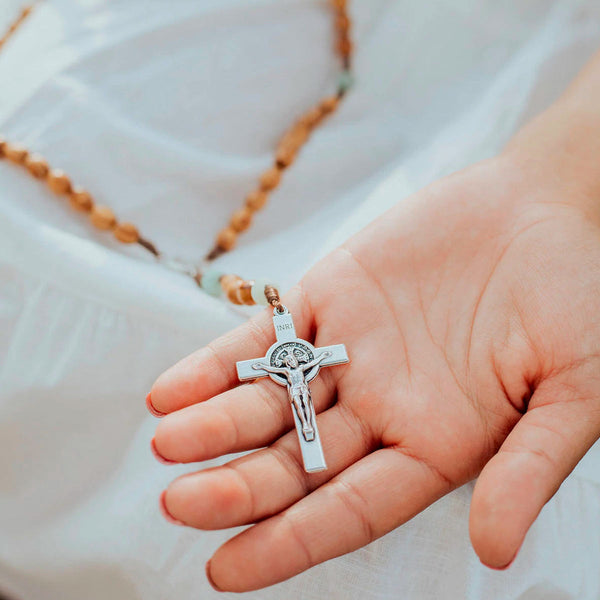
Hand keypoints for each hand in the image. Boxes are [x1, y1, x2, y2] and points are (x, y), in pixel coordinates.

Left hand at [149, 150, 599, 590]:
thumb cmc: (575, 299)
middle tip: (179, 503)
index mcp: (433, 444)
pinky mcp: (327, 295)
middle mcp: (380, 407)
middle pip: (295, 461)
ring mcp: (348, 351)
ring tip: (166, 440)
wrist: (545, 208)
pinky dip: (219, 361)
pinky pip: (264, 335)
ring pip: (269, 401)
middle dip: (238, 486)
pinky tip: (174, 388)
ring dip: (216, 423)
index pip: (350, 510)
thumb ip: (528, 468)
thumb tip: (494, 550)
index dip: (290, 542)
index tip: (226, 570)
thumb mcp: (573, 391)